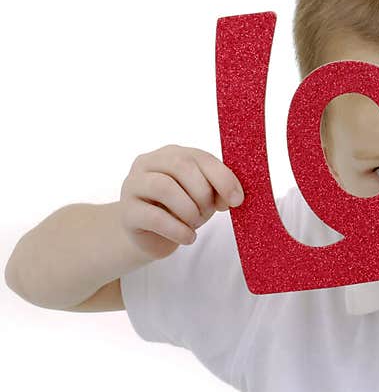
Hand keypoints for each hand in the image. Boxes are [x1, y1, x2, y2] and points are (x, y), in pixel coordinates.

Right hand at [119, 144, 243, 260]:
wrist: (152, 236)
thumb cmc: (181, 210)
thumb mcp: (204, 197)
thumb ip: (217, 190)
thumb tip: (234, 196)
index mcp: (172, 154)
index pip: (200, 157)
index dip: (222, 178)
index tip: (237, 200)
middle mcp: (148, 163)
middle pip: (181, 166)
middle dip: (203, 193)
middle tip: (208, 212)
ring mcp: (133, 186)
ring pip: (164, 187)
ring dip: (189, 209)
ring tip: (195, 223)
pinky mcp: (127, 212)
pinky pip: (154, 217)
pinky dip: (178, 229)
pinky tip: (188, 237)